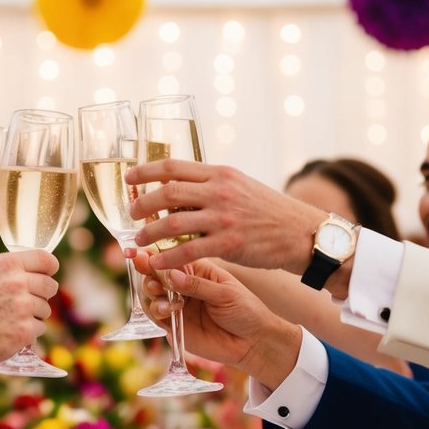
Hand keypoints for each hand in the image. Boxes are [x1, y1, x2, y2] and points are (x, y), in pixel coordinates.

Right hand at [0, 250, 58, 370]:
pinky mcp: (24, 332)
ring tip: (9, 319)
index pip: (46, 259)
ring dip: (33, 315)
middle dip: (41, 294)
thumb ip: (4, 270)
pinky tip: (9, 332)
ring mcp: (22, 308)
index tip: (47, 275)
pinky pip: (39, 329)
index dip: (49, 268)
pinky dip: (27, 333)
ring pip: (45, 309)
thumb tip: (27, 271)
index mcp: (6, 265)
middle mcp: (17, 283)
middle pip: (50, 286)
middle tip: (25, 303)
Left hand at [125, 160, 326, 273]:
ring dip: (150, 232)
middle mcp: (219, 191)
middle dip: (142, 203)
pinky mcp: (229, 243)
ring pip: (173, 223)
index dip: (146, 171)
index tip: (128, 178)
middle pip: (167, 192)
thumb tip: (176, 192)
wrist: (300, 232)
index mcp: (220, 173)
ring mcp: (224, 217)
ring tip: (139, 241)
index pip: (174, 167)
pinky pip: (188, 251)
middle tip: (131, 214)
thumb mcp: (240, 187)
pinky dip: (168, 257)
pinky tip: (158, 261)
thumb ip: (210, 187)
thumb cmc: (267, 212)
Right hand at [134, 253, 301, 386]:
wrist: (253, 343)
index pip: (171, 257)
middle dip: (147, 271)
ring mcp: (177, 305)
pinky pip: (156, 315)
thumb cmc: (246, 311)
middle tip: (146, 270)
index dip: (154, 254)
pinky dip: (156, 310)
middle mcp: (183, 285)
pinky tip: (168, 309)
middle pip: (154, 274)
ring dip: (150, 290)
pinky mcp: (174, 326)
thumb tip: (170, 274)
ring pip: (151, 294)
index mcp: (197, 270)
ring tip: (159, 292)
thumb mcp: (225, 293)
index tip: (139, 251)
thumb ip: (197, 285)